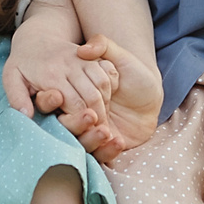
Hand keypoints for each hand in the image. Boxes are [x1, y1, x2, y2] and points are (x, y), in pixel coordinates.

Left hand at [5, 0, 117, 129]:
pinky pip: (108, 73)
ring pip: (102, 85)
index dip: (81, 122)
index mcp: (50, 75)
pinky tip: (105, 101)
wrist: (37, 36)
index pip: (73, 104)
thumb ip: (17, 98)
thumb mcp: (11, 78)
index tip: (84, 134)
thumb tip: (26, 116)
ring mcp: (82, 59)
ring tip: (102, 120)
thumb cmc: (23, 63)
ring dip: (105, 104)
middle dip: (98, 117)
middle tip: (99, 133)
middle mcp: (69, 65)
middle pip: (91, 96)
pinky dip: (110, 89)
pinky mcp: (91, 55)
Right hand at [59, 36, 160, 160]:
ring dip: (91, 138)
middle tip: (90, 115)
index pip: (50, 103)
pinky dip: (108, 150)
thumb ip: (102, 46)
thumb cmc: (135, 74)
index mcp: (72, 95)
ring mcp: (91, 133)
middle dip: (74, 123)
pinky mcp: (106, 148)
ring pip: (81, 143)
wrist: (154, 95)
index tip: (55, 96)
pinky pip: (102, 157)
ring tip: (106, 130)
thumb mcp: (120, 57)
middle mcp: (77, 116)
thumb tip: (83, 49)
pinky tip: (118, 140)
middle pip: (64, 126)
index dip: (49, 101)